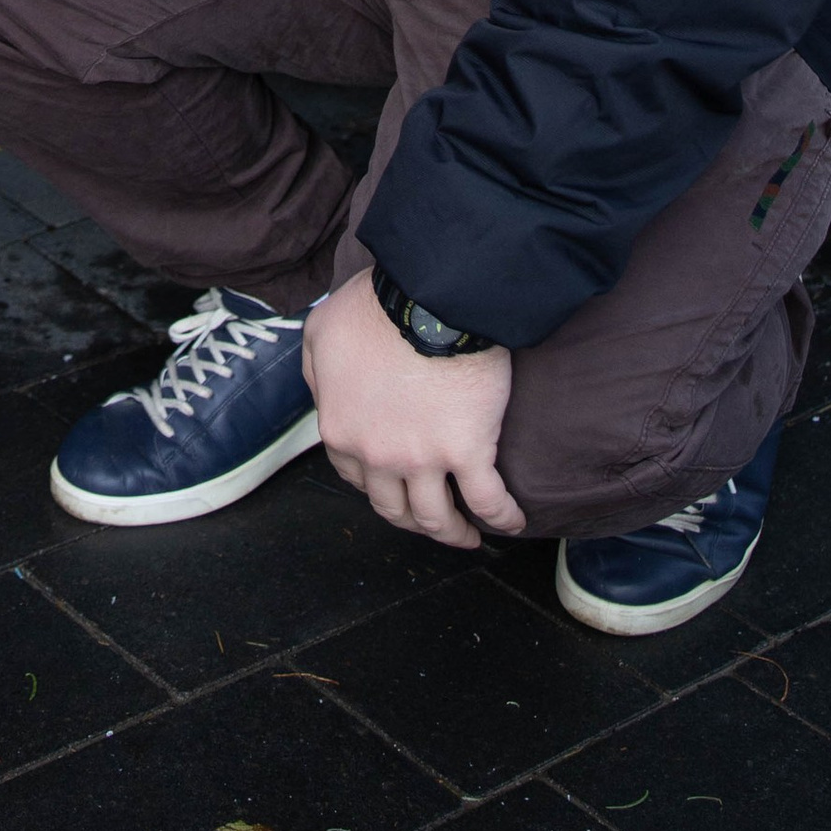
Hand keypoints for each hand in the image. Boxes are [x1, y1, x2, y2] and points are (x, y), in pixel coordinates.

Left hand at [301, 276, 524, 546]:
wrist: (426, 296)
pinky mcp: (468, 451)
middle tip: (431, 520)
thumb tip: (325, 396)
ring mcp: (422, 458)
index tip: (393, 485)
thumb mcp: (321, 333)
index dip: (376, 485)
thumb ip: (317, 373)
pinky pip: (488, 499)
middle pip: (394, 507)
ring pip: (436, 517)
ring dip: (453, 532)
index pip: (355, 477)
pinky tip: (512, 523)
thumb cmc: (374, 307)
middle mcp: (377, 456)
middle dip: (412, 520)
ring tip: (470, 534)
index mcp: (340, 431)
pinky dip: (502, 517)